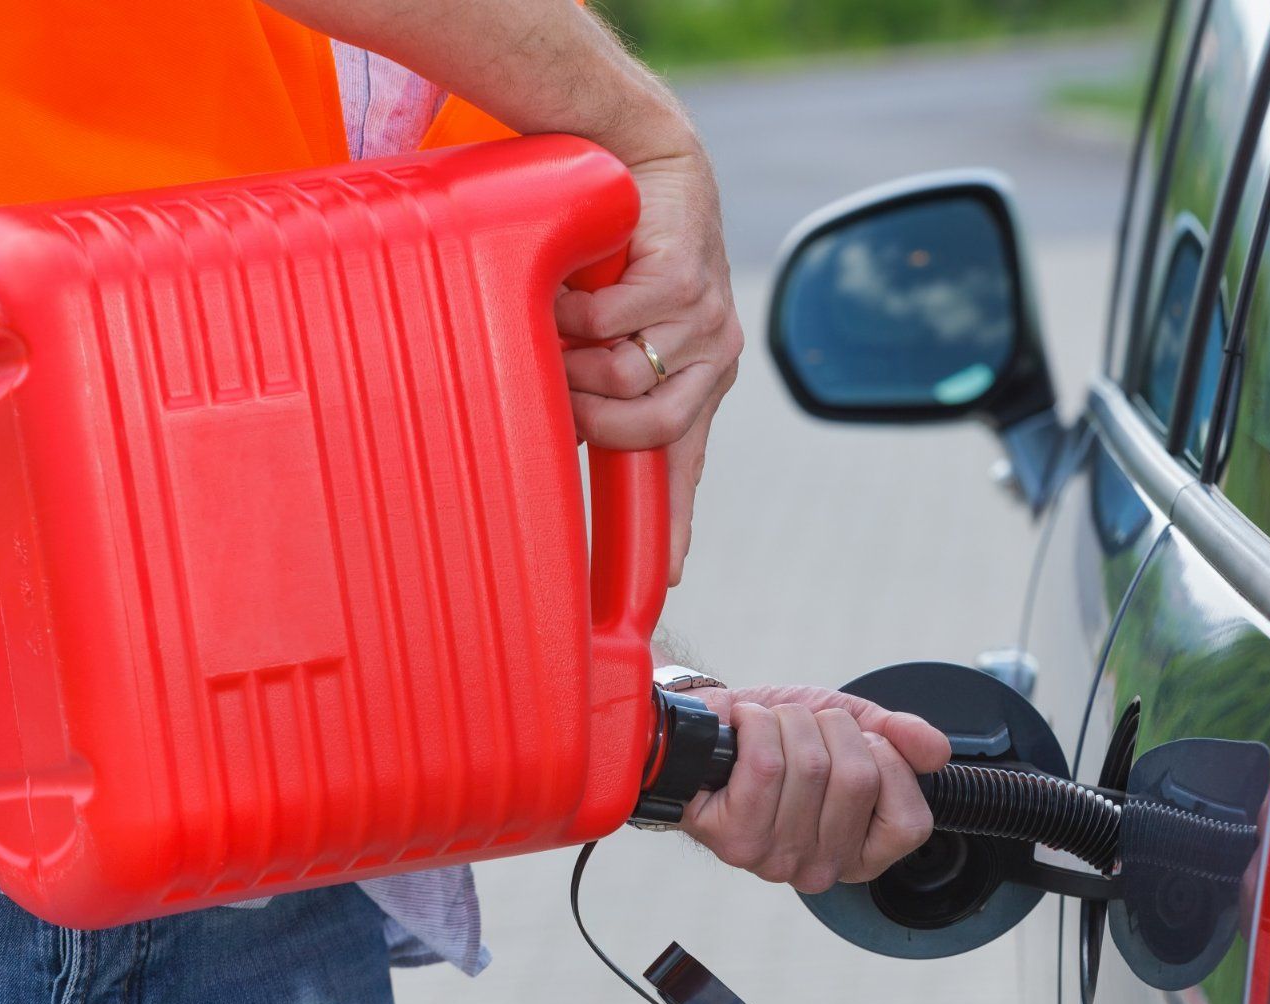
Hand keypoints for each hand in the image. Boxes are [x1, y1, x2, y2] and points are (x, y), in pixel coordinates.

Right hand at [555, 148, 741, 585]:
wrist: (641, 158)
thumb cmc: (619, 251)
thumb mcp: (613, 332)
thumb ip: (603, 387)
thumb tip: (563, 441)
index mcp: (697, 383)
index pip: (687, 467)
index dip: (677, 526)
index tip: (671, 579)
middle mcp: (712, 358)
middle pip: (648, 433)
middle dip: (590, 419)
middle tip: (557, 386)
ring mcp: (705, 319)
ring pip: (624, 381)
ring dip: (575, 358)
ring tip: (563, 323)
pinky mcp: (684, 278)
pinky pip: (610, 328)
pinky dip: (575, 313)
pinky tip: (574, 287)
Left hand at [678, 685, 950, 891]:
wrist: (703, 730)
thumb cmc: (775, 737)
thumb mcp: (848, 728)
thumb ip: (900, 737)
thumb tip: (936, 751)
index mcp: (858, 852)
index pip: (910, 821)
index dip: (889, 761)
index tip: (858, 742)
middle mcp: (819, 869)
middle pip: (858, 777)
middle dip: (830, 727)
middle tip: (803, 729)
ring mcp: (774, 859)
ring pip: (810, 763)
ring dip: (788, 721)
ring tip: (768, 729)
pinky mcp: (732, 838)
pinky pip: (765, 762)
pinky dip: (755, 722)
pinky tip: (742, 727)